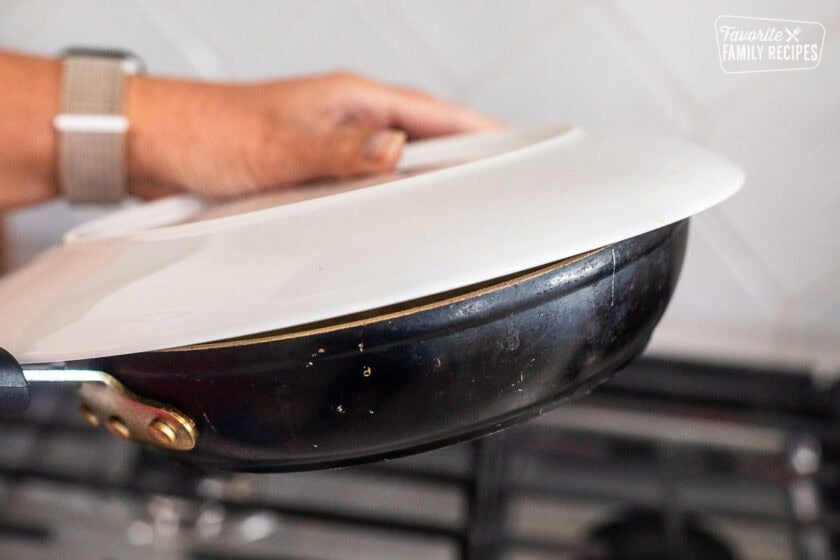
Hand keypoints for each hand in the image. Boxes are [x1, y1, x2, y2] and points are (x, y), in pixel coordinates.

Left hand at [126, 72, 501, 198]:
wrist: (155, 142)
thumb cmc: (208, 132)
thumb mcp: (279, 147)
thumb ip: (340, 153)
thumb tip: (395, 152)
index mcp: (350, 99)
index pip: (435, 112)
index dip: (480, 131)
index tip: (520, 149)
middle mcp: (347, 117)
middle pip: (423, 138)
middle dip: (461, 160)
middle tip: (495, 190)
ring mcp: (332, 141)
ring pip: (395, 162)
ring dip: (422, 181)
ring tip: (454, 209)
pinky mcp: (313, 165)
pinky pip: (366, 180)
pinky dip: (386, 196)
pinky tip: (391, 218)